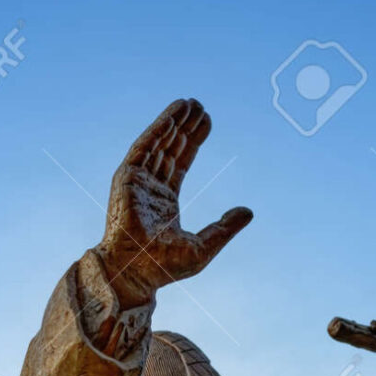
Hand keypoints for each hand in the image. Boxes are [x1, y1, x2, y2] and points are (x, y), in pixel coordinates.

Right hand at [97, 98, 252, 304]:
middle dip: (185, 127)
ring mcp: (137, 182)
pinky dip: (157, 130)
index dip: (193, 142)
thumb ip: (225, 228)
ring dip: (172, 122)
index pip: (180, 163)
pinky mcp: (126, 179)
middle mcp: (149, 188)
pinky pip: (144, 148)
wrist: (137, 273)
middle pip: (170, 148)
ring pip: (158, 144)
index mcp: (164, 203)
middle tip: (200, 106)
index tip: (207, 122)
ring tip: (189, 103)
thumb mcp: (204, 246)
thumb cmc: (165, 268)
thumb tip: (248, 211)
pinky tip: (172, 117)